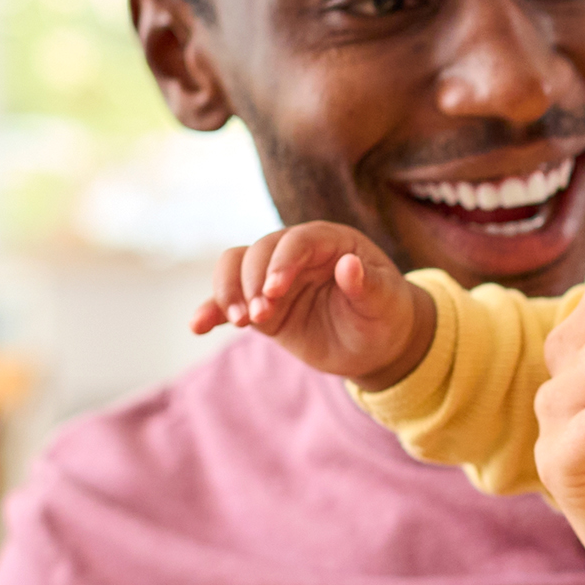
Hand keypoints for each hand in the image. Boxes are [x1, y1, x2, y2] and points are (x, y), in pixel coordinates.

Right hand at [191, 221, 433, 387]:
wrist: (377, 343)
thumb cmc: (385, 314)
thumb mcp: (385, 302)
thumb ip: (368, 284)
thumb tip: (349, 264)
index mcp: (331, 241)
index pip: (297, 241)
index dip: (282, 262)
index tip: (273, 291)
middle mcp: (297, 253)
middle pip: (259, 251)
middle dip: (251, 281)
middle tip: (256, 317)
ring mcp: (275, 277)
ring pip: (235, 267)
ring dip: (227, 291)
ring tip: (238, 321)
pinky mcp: (261, 304)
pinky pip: (228, 300)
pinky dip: (211, 309)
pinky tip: (199, 326)